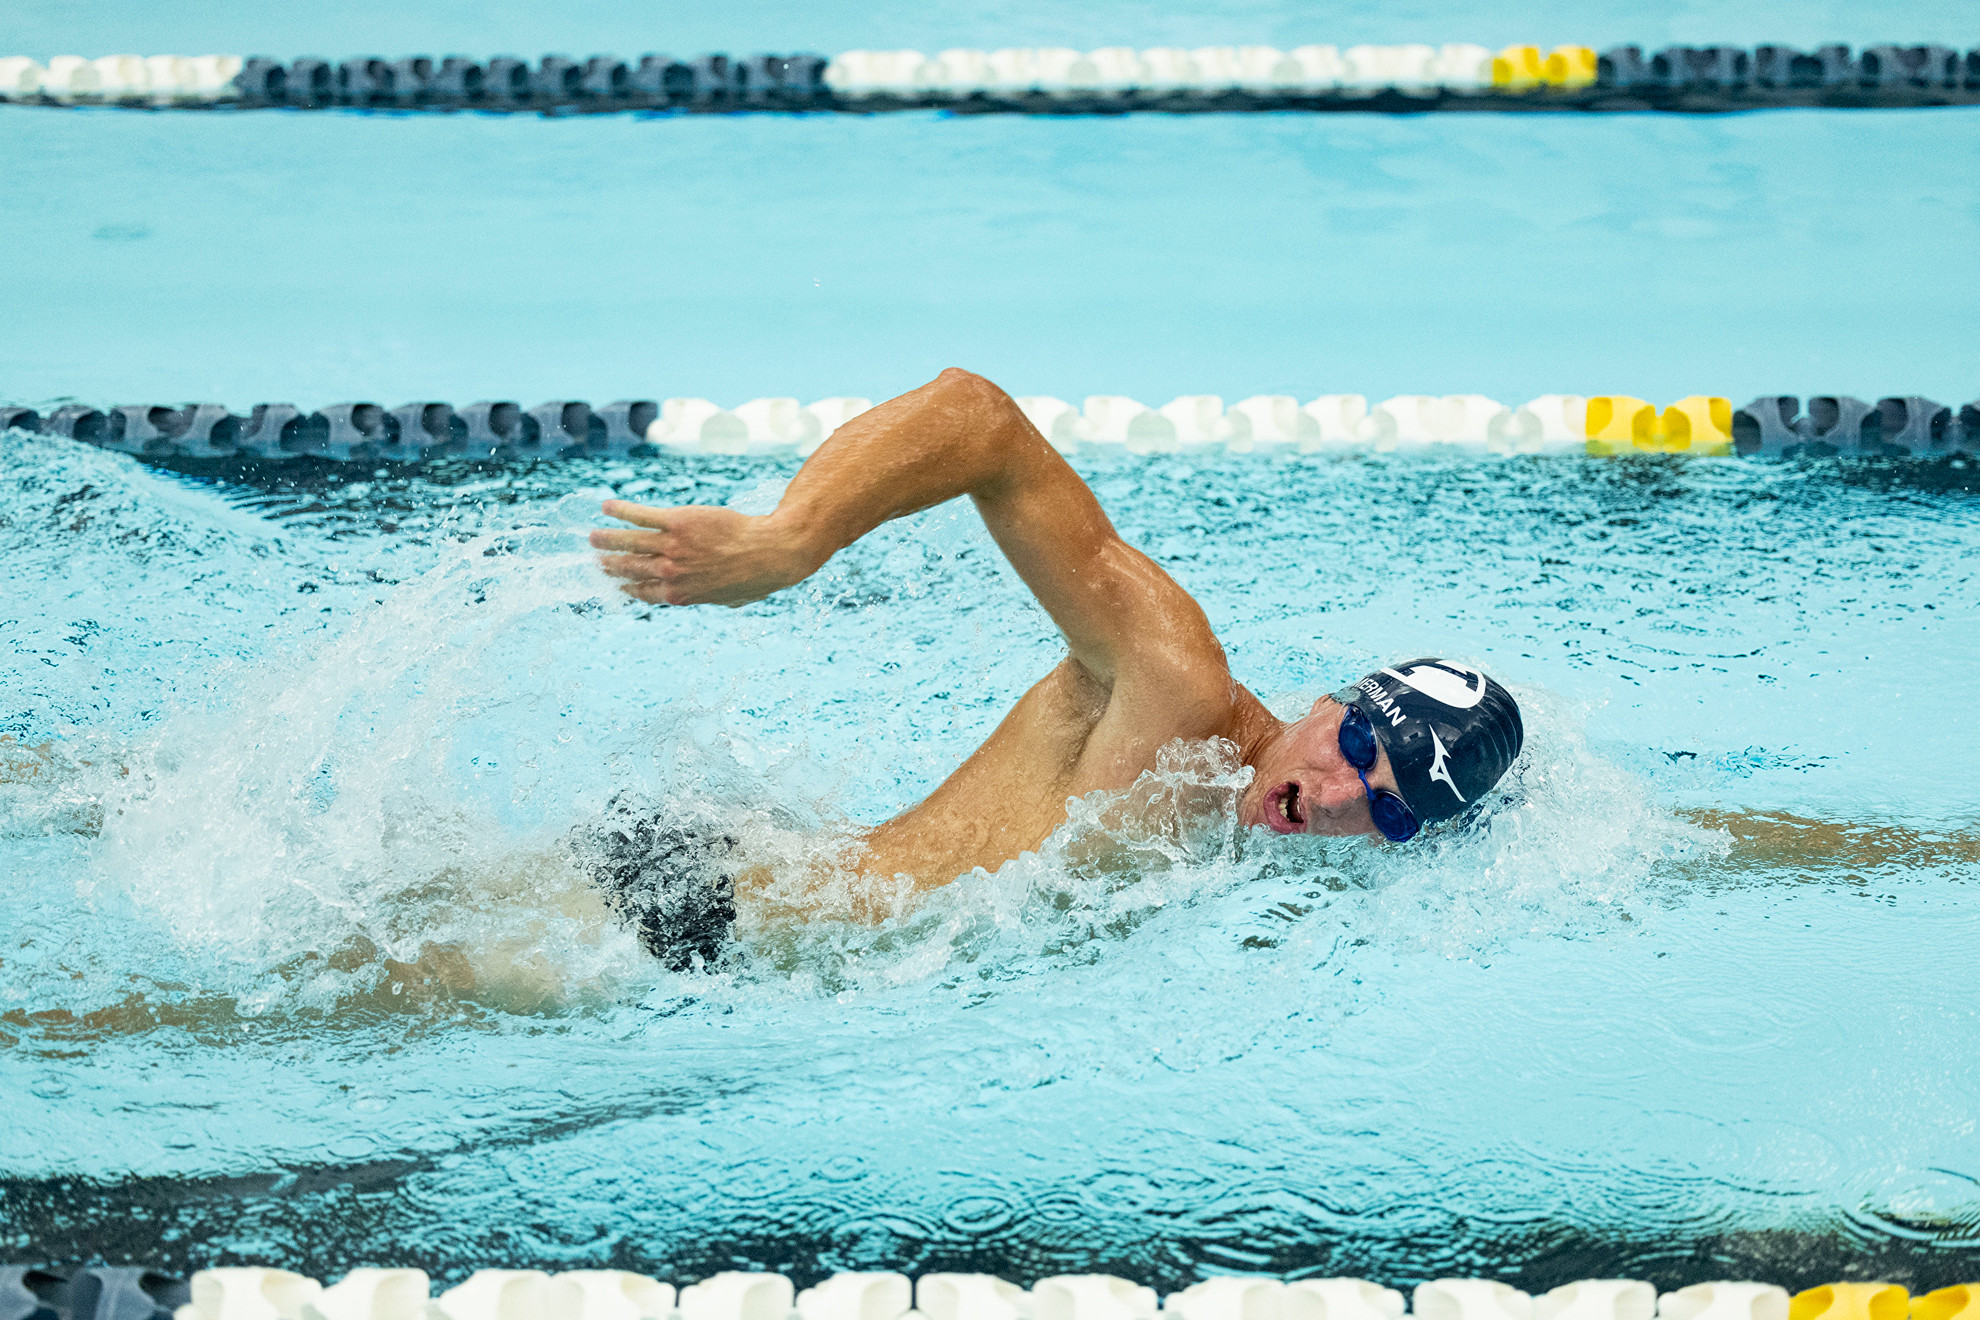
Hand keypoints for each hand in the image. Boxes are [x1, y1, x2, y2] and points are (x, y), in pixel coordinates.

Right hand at [589, 500, 814, 605]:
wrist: (766, 551)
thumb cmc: (756, 577)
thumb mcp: (731, 598)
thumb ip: (716, 598)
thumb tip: (722, 600)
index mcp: (679, 594)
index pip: (643, 592)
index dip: (628, 587)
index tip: (618, 583)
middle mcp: (669, 573)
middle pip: (631, 568)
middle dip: (611, 565)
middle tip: (597, 561)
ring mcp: (670, 547)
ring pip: (629, 543)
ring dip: (607, 539)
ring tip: (593, 537)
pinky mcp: (675, 522)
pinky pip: (641, 516)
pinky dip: (621, 511)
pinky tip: (607, 506)